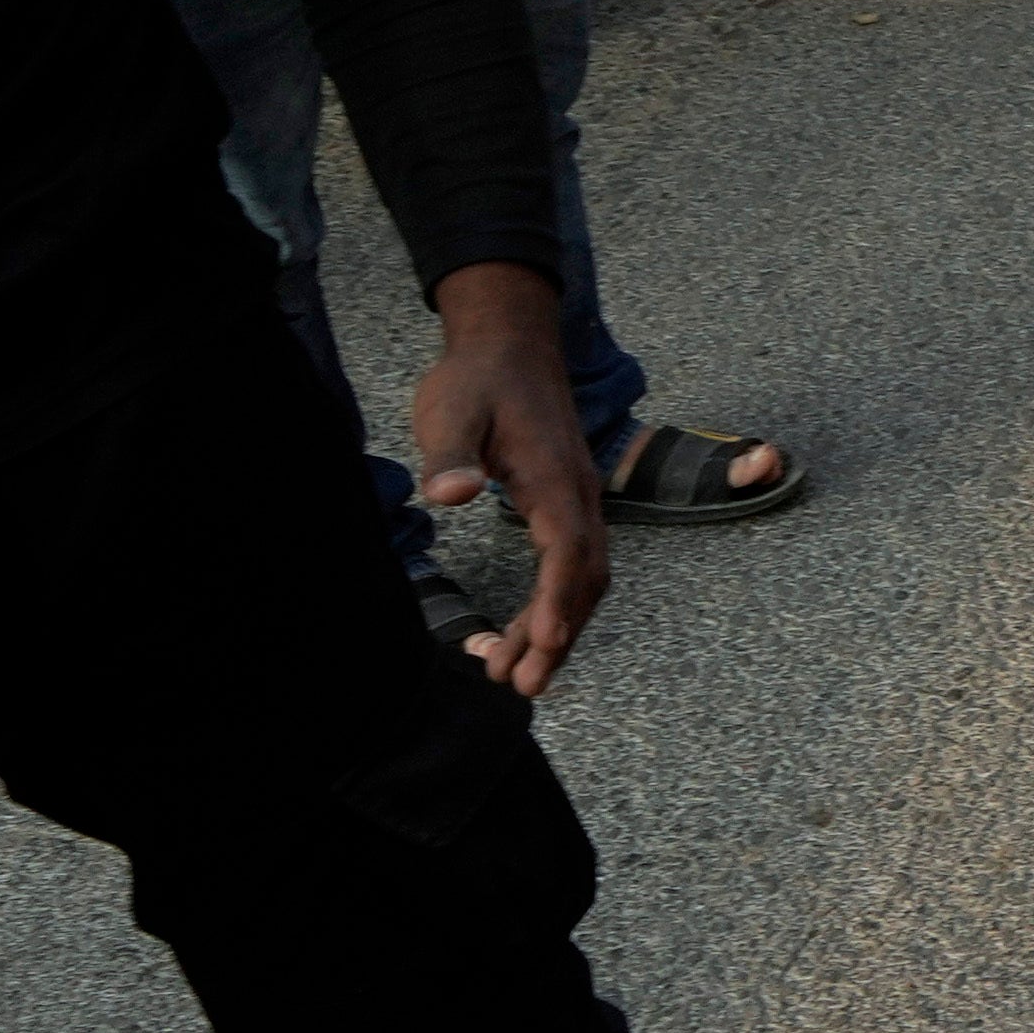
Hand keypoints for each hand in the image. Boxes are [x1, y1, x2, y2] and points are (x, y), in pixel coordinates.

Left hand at [411, 265, 602, 699]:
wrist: (510, 346)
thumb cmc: (478, 380)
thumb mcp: (453, 411)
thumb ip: (451, 454)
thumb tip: (449, 494)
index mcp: (556, 478)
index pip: (566, 549)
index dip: (557, 601)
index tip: (545, 646)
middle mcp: (579, 495)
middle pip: (583, 578)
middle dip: (557, 635)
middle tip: (521, 686)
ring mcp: (577, 501)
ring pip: (582, 577)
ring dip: (557, 627)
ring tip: (517, 674)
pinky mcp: (564, 504)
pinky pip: (571, 564)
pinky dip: (554, 604)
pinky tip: (525, 629)